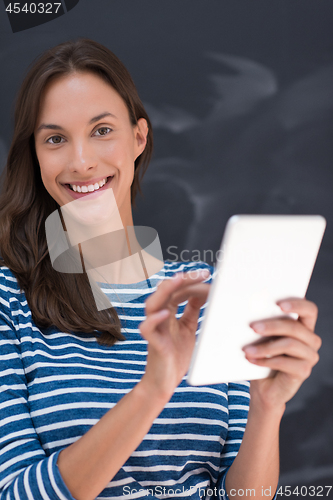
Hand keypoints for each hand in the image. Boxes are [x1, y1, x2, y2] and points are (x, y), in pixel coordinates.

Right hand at [139, 269, 209, 400]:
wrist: (165, 382)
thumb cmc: (175, 355)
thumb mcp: (189, 327)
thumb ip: (192, 310)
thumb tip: (203, 291)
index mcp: (168, 312)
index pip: (176, 289)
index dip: (190, 280)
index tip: (207, 274)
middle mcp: (159, 317)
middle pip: (165, 291)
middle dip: (182, 279)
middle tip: (201, 273)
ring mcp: (155, 330)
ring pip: (152, 304)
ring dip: (165, 290)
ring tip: (179, 279)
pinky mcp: (153, 344)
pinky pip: (147, 329)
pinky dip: (154, 320)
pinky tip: (165, 313)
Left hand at [243, 298, 320, 411]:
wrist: (264, 387)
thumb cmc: (263, 356)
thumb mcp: (263, 338)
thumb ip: (265, 325)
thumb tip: (251, 312)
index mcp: (304, 326)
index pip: (309, 310)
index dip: (297, 304)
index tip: (279, 303)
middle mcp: (311, 340)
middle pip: (294, 327)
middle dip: (272, 325)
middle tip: (253, 327)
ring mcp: (310, 356)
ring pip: (288, 344)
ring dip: (264, 346)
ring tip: (247, 349)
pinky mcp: (304, 371)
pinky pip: (284, 362)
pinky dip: (265, 360)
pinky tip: (251, 360)